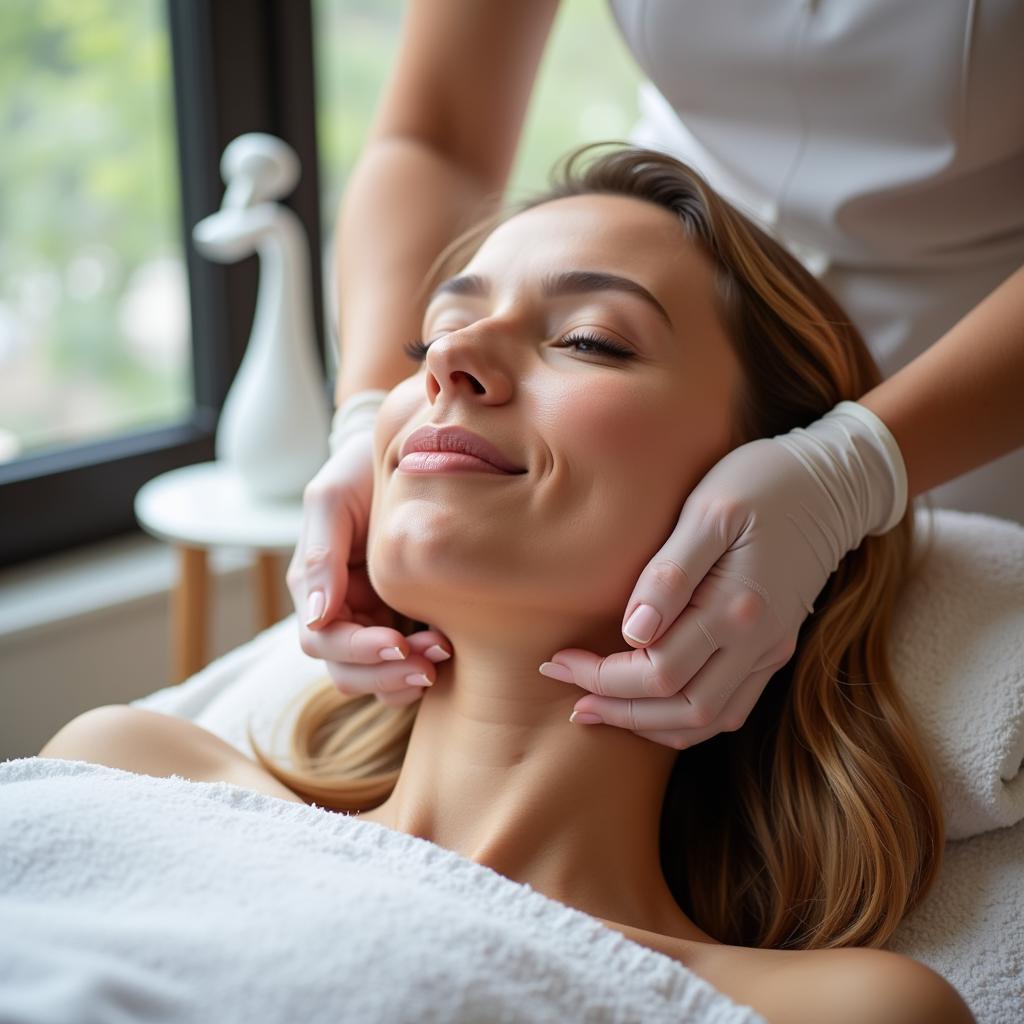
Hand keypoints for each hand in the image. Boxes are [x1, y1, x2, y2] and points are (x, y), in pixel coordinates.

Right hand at [287, 428, 451, 706]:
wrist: (408, 449)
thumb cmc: (361, 469)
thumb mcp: (331, 498)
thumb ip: (319, 554)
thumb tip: (317, 615)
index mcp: (317, 588)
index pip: (323, 642)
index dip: (358, 651)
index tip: (397, 641)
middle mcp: (343, 612)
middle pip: (349, 673)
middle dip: (387, 673)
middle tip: (432, 659)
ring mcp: (376, 621)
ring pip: (379, 679)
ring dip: (406, 678)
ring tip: (446, 653)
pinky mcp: (411, 620)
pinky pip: (410, 665)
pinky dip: (425, 668)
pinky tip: (454, 651)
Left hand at [540, 402, 905, 748]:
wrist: (833, 484)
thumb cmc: (764, 483)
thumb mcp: (710, 510)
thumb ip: (671, 574)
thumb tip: (634, 633)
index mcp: (737, 609)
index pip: (657, 671)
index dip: (601, 676)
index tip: (559, 660)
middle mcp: (758, 644)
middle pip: (681, 710)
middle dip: (618, 710)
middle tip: (569, 696)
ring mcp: (770, 652)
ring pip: (707, 721)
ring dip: (649, 725)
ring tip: (599, 711)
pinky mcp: (774, 650)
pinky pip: (730, 710)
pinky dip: (685, 721)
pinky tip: (651, 708)